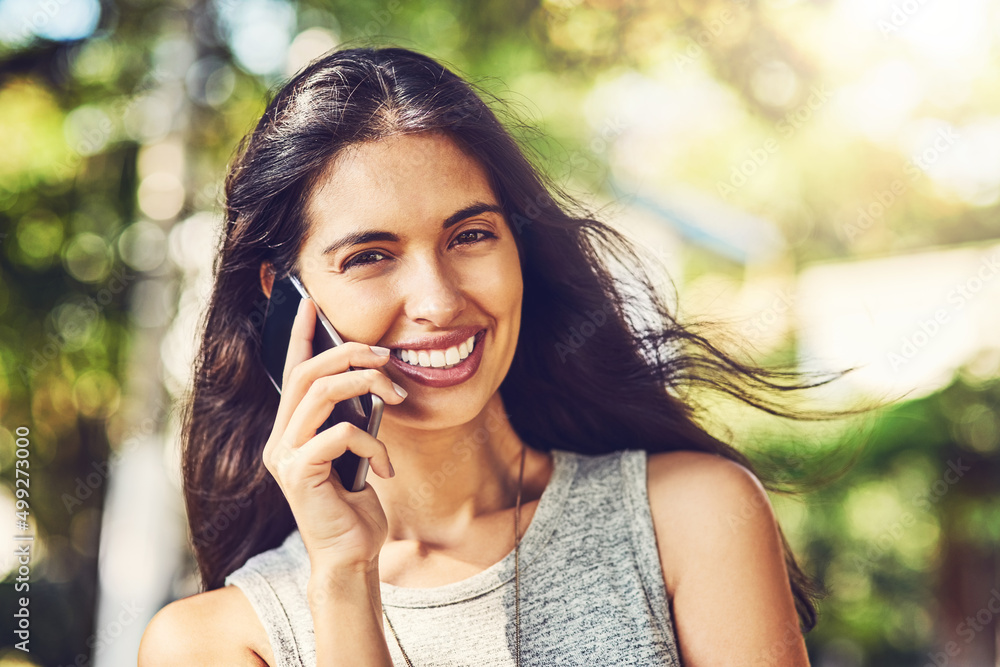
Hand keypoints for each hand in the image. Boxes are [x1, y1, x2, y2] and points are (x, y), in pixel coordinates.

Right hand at [262, 298, 405, 574]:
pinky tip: (384, 465)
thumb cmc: (355, 504)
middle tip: (387, 356)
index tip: (312, 302)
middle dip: (350, 354)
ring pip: (320, 393)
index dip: (301, 334)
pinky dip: (372, 441)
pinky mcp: (299, 474)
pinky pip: (339, 433)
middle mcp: (279, 438)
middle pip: (307, 373)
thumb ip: (351, 417)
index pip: (291, 370)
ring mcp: (284, 456)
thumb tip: (372, 378)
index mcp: (291, 429)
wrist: (351, 554)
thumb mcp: (356, 450)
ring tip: (396, 396)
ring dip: (365, 385)